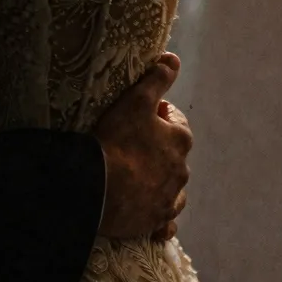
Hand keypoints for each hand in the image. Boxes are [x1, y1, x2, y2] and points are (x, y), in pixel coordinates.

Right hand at [95, 53, 193, 240]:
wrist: (99, 189)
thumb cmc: (117, 142)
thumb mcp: (135, 101)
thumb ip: (157, 79)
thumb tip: (174, 60)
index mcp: (181, 140)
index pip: (174, 122)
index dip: (157, 117)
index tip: (138, 117)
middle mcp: (182, 171)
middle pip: (172, 156)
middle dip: (157, 150)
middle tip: (129, 147)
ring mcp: (170, 199)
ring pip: (172, 189)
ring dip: (161, 184)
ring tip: (138, 181)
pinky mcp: (156, 221)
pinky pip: (164, 222)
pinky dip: (161, 220)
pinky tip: (154, 220)